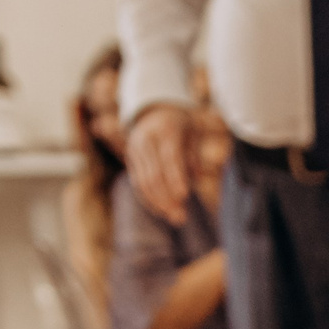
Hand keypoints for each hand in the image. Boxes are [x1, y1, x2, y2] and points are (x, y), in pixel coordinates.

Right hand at [127, 103, 196, 223]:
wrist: (153, 110)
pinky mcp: (131, 159)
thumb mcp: (192, 133)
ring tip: (175, 218)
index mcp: (165, 129)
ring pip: (143, 181)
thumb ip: (194, 155)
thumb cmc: (181, 125)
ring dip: (159, 203)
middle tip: (181, 217)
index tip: (184, 196)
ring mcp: (135, 149)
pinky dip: (149, 199)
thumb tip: (197, 179)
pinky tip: (162, 211)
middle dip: (167, 197)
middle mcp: (146, 139)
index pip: (170, 157)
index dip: (175, 177)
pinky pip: (137, 182)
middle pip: (154, 173)